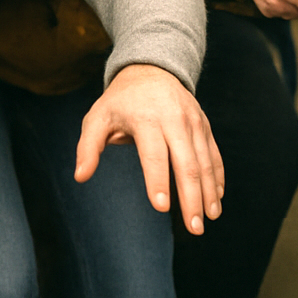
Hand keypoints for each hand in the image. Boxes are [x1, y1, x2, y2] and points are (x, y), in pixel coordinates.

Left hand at [75, 64, 223, 235]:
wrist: (150, 69)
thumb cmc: (119, 101)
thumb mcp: (98, 117)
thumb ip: (88, 147)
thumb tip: (80, 176)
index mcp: (145, 118)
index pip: (153, 155)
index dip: (157, 181)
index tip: (161, 208)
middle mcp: (174, 120)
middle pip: (186, 163)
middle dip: (191, 197)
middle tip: (194, 228)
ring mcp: (193, 123)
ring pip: (204, 162)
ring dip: (209, 192)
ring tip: (209, 218)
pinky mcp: (204, 126)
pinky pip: (214, 155)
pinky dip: (218, 177)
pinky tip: (218, 198)